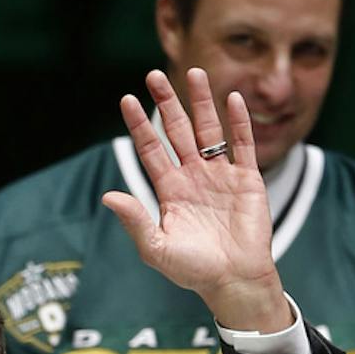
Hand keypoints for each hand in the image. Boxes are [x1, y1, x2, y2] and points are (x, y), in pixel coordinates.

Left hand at [101, 69, 289, 335]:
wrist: (234, 281)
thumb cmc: (194, 271)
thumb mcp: (157, 249)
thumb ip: (135, 221)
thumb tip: (107, 195)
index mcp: (170, 191)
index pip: (151, 150)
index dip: (139, 125)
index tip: (126, 99)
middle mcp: (193, 177)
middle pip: (178, 131)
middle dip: (166, 103)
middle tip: (154, 74)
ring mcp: (220, 176)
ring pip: (209, 130)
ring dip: (202, 102)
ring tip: (194, 72)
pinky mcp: (247, 179)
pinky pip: (242, 144)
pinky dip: (238, 122)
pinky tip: (232, 99)